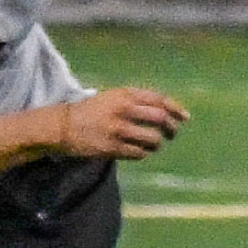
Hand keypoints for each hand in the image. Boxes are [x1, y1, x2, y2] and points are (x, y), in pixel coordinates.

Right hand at [51, 87, 187, 160]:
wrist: (63, 125)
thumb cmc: (93, 111)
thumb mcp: (114, 97)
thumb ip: (138, 101)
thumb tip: (168, 113)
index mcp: (125, 94)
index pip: (159, 99)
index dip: (175, 109)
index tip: (185, 117)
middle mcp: (123, 109)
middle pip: (160, 119)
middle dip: (171, 128)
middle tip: (171, 134)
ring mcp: (118, 129)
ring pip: (152, 139)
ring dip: (156, 144)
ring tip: (151, 145)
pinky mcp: (112, 147)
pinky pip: (139, 153)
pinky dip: (143, 153)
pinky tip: (137, 151)